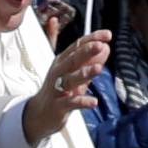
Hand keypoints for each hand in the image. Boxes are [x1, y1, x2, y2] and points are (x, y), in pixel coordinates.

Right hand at [22, 27, 110, 143]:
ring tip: (99, 69)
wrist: (40, 113)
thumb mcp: (74, 72)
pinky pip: (70, 103)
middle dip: (86, 52)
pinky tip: (94, 102)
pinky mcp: (58, 106)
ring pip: (70, 80)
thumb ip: (89, 59)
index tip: (107, 34)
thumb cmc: (58, 88)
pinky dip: (81, 102)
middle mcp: (59, 72)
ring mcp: (57, 89)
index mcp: (63, 61)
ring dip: (84, 74)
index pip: (77, 46)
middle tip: (100, 45)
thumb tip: (105, 45)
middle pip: (72, 60)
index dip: (91, 40)